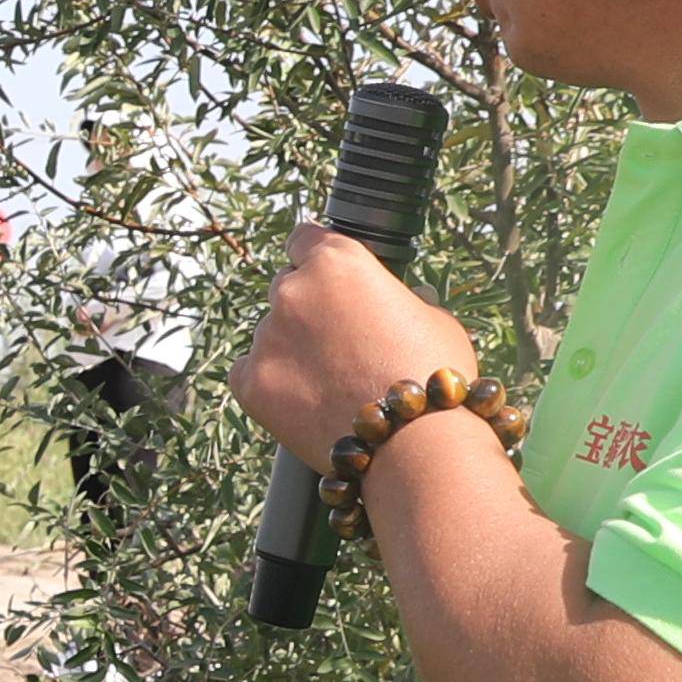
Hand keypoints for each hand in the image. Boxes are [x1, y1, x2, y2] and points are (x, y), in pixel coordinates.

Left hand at [230, 229, 480, 470]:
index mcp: (337, 261)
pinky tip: (304, 401)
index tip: (323, 277)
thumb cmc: (432, 375)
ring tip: (330, 384)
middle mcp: (293, 289)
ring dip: (291, 349)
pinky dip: (270, 384)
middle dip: (307, 310)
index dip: (315, 257)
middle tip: (338, 344)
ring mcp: (266, 335)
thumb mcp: (433, 317)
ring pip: (270, 334)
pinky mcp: (250, 381)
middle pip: (287, 287)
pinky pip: (248, 373)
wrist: (413, 443)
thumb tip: (399, 300)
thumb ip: (400, 298)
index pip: (305, 238)